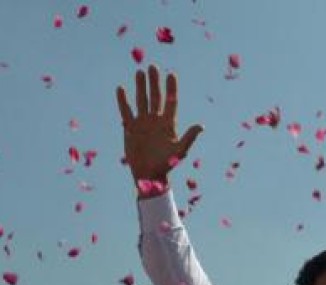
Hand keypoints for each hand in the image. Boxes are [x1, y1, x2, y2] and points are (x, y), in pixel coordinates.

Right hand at [116, 65, 202, 193]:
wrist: (149, 174)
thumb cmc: (166, 164)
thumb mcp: (180, 151)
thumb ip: (189, 138)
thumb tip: (201, 126)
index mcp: (169, 124)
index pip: (171, 102)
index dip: (171, 88)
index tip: (171, 74)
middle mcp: (156, 120)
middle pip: (156, 97)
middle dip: (155, 82)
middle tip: (153, 67)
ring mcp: (143, 123)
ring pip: (142, 100)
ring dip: (140, 86)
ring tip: (140, 72)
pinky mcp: (131, 128)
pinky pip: (126, 111)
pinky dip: (123, 101)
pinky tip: (121, 88)